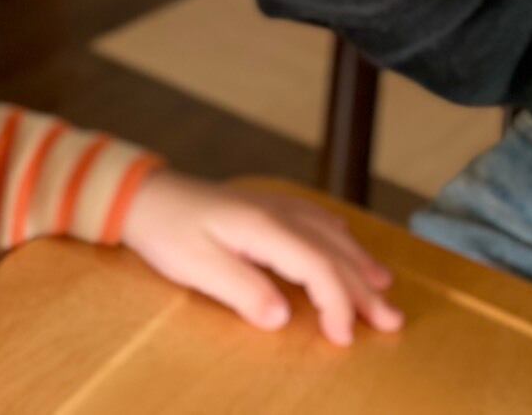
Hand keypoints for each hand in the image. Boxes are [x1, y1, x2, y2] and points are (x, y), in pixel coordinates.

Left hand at [120, 169, 402, 345]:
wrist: (140, 194)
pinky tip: (346, 244)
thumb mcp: (196, 267)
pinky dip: (338, 237)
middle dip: (363, 289)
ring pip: (329, 233)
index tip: (343, 337)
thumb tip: (282, 319)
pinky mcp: (261, 206)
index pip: (318, 267)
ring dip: (358, 261)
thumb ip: (242, 292)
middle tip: (391, 322)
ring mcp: (271, 205)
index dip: (338, 304)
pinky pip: (314, 218)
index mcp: (263, 228)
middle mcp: (276, 212)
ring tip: (384, 287)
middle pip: (333, 251)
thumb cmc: (164, 230)